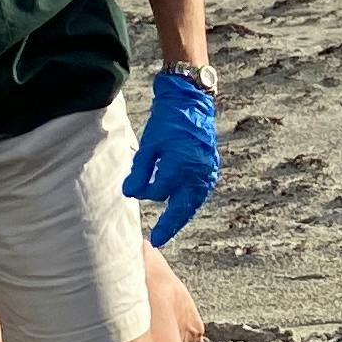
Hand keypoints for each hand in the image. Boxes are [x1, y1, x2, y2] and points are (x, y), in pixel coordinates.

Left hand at [121, 68, 220, 245]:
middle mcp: (196, 173)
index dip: (145, 192)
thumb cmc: (167, 121)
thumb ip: (140, 171)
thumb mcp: (149, 145)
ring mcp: (207, 172)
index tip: (133, 189)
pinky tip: (183, 206)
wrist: (191, 102)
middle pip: (182, 207)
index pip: (158, 192)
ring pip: (193, 202)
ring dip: (181, 215)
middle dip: (169, 224)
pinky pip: (200, 192)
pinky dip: (190, 202)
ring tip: (169, 227)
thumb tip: (130, 193)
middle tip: (158, 240)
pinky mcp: (211, 168)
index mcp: (179, 166)